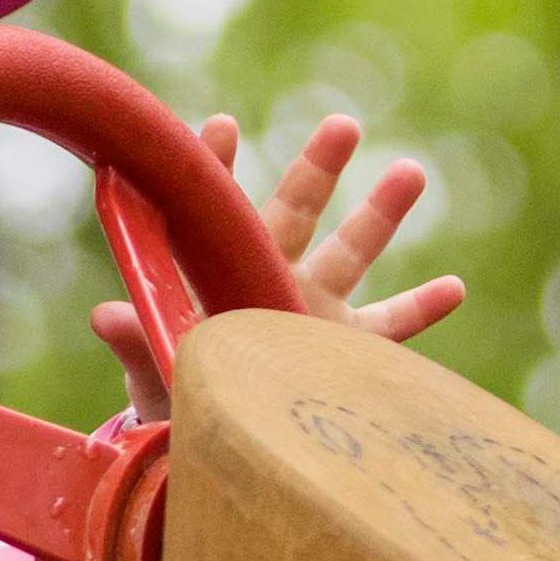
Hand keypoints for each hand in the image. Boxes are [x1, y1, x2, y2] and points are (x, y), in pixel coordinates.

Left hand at [93, 112, 470, 421]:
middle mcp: (268, 278)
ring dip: (380, 214)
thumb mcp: (151, 369)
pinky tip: (454, 287)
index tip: (220, 127)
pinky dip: (420, 309)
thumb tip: (105, 314)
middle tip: (343, 124)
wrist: (204, 436)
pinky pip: (388, 328)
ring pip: (350, 254)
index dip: (216, 169)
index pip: (215, 211)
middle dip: (317, 170)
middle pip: (295, 214)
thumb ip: (135, 341)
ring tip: (410, 170)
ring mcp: (311, 310)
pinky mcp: (342, 348)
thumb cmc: (168, 394)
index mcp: (216, 272)